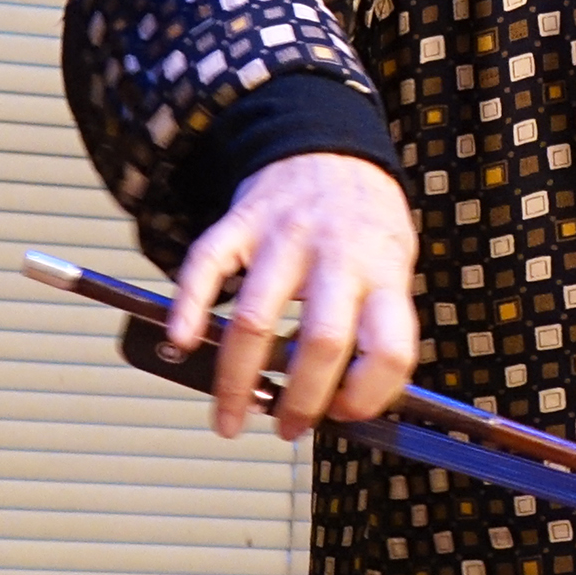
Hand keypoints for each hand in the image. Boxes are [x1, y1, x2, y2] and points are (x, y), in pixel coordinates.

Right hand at [168, 152, 418, 442]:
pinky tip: (181, 344)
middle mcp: (337, 254)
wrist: (329, 146)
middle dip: (300, 400)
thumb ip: (377, 321)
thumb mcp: (394, 264)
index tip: (348, 415)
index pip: (390, 346)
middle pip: (322, 342)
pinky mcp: (241, 222)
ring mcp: (285, 236)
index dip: (370, 393)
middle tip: (288, 427)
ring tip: (231, 416)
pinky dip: (187, 311)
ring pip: (255, 320)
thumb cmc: (363, 220)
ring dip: (236, 381)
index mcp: (384, 270)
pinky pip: (205, 267)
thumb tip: (349, 403)